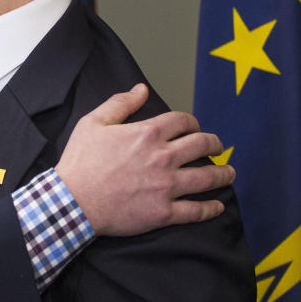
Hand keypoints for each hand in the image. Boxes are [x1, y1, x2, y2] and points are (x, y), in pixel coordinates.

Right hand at [55, 84, 233, 236]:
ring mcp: (166, 186)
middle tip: (218, 147)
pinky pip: (196, 211)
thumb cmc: (80, 161)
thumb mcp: (93, 123)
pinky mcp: (164, 212)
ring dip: (223, 174)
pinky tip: (217, 205)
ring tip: (229, 173)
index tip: (193, 127)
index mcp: (147, 134)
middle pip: (202, 145)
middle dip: (214, 144)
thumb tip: (141, 89)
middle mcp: (163, 158)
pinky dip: (211, 208)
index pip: (182, 121)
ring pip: (207, 177)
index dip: (191, 122)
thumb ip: (120, 103)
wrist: (73, 201)